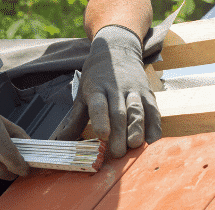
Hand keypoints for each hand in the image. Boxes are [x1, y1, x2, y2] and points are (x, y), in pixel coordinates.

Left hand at [53, 25, 160, 157]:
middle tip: (118, 153)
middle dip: (119, 133)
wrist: (118, 50)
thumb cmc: (96, 78)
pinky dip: (154, 126)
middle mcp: (116, 89)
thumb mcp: (82, 94)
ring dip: (137, 128)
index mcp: (96, 89)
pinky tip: (152, 141)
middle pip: (119, 113)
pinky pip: (153, 111)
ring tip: (135, 145)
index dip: (101, 119)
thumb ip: (74, 120)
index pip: (98, 104)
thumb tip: (60, 142)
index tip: (102, 135)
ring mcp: (134, 91)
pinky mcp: (148, 94)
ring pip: (137, 110)